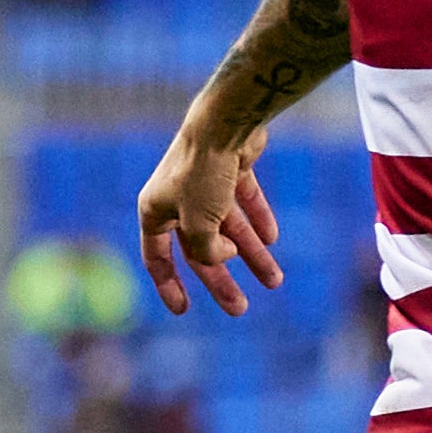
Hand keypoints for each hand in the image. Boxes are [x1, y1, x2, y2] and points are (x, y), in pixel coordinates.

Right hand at [138, 126, 284, 317]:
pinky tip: (272, 239)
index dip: (169, 284)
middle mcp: (176, 199)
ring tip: (275, 281)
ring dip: (252, 255)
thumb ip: (206, 251)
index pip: (158, 257)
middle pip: (200, 249)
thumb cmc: (203, 173)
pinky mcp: (230, 170)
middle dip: (221, 280)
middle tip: (240, 309)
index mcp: (155, 211)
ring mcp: (204, 184)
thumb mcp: (200, 224)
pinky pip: (244, 202)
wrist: (226, 122)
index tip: (183, 310)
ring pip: (229, 229)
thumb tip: (220, 259)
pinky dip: (258, 220)